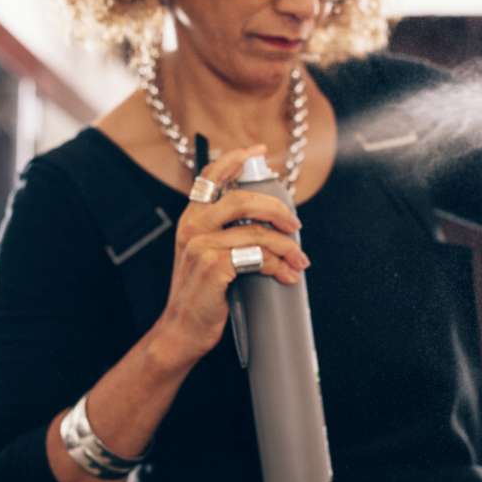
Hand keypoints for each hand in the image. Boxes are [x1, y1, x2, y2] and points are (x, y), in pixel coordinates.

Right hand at [155, 145, 309, 364]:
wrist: (182, 331)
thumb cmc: (202, 295)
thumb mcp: (206, 256)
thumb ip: (226, 234)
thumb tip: (270, 224)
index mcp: (192, 219)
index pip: (210, 176)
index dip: (235, 158)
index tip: (258, 149)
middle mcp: (193, 227)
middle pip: (243, 199)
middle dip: (277, 210)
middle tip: (295, 226)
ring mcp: (201, 246)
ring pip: (257, 232)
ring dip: (287, 247)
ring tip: (299, 261)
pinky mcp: (214, 266)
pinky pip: (257, 257)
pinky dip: (279, 266)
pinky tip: (287, 276)